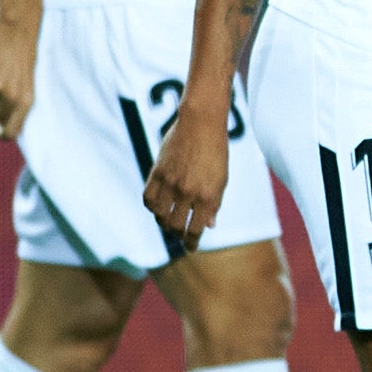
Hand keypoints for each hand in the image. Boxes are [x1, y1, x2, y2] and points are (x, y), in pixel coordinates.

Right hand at [0, 18, 37, 137]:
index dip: (4, 134)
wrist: (17, 32)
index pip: (11, 131)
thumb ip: (16, 103)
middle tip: (2, 91)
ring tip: (1, 73)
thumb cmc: (26, 59)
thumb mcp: (28, 83)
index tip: (0, 132)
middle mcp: (10, 97)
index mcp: (26, 101)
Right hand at [142, 107, 231, 248]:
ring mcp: (170, 183)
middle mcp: (188, 192)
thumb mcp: (223, 179)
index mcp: (208, 195)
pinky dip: (152, 208)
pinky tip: (157, 209)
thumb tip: (209, 226)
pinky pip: (148, 199)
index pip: (196, 229)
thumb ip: (215, 204)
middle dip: (178, 235)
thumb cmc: (216, 152)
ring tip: (169, 223)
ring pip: (160, 216)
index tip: (191, 248)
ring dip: (164, 223)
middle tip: (180, 236)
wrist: (201, 124)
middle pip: (175, 226)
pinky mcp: (157, 173)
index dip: (192, 242)